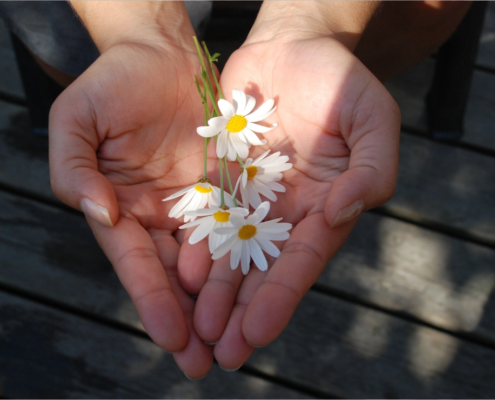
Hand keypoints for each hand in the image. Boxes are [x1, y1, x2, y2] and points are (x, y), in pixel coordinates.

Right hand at [49, 2, 217, 377]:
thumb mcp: (77, 120)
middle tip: (205, 364)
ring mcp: (195, 204)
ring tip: (235, 343)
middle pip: (174, 276)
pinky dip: (246, 258)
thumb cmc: (113, 83)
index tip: (171, 338)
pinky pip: (239, 225)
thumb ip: (74, 168)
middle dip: (188, 320)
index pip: (136, 264)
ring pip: (210, 262)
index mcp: (121, 208)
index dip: (152, 301)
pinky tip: (259, 290)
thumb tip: (98, 213)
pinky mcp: (226, 188)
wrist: (161, 54)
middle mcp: (159, 215)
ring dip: (221, 303)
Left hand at [186, 2, 400, 369]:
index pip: (302, 260)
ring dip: (215, 292)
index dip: (281, 296)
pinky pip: (206, 215)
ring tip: (195, 330)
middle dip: (242, 311)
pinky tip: (180, 275)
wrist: (293, 48)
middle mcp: (286, 210)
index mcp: (324, 206)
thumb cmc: (341, 81)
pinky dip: (194, 244)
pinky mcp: (222, 178)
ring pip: (230, 251)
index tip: (257, 333)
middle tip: (221, 353)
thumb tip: (341, 214)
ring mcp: (251, 196)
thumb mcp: (373, 120)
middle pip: (262, 268)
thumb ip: (371, 170)